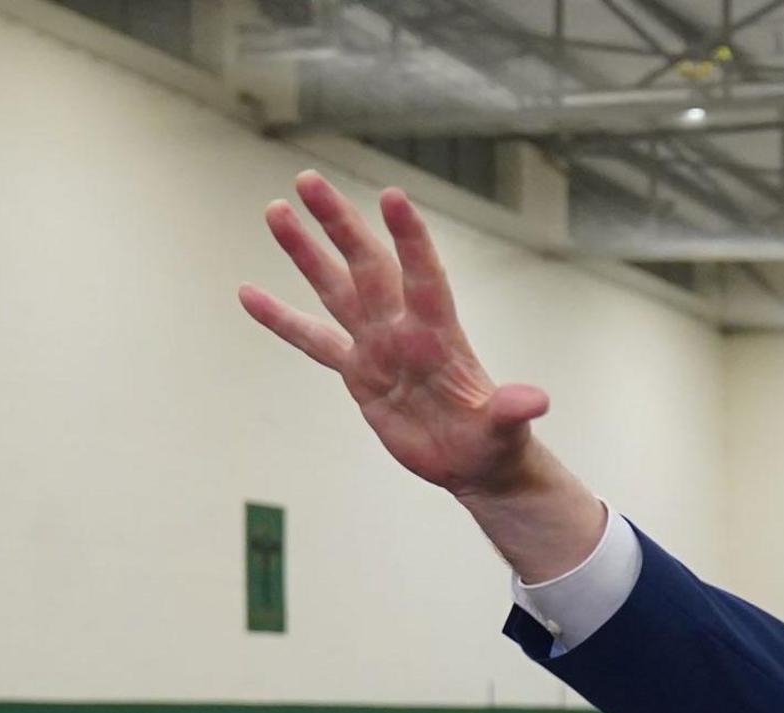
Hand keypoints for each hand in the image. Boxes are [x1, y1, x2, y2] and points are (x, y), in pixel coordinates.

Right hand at [245, 174, 553, 499]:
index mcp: (440, 336)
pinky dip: (281, 319)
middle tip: (308, 179)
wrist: (474, 463)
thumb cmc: (495, 443)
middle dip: (339, 224)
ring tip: (275, 210)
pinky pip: (312, 340)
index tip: (392, 196)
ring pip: (333, 288)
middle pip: (366, 266)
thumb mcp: (505, 430)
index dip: (410, 240)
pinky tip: (248, 293)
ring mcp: (377, 346)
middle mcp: (403, 329)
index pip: (423, 277)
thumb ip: (512, 410)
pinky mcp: (358, 372)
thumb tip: (535, 402)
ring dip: (305, 252)